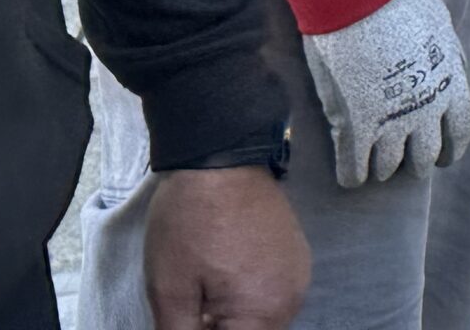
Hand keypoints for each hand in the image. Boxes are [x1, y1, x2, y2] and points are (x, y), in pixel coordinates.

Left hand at [143, 166, 308, 328]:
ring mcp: (300, 274)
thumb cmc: (190, 224)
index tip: (186, 319)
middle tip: (191, 311)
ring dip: (236, 318)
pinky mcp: (296, 254)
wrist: (221, 157)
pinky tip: (226, 278)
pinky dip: (251, 298)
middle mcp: (293, 297)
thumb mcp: (169, 291)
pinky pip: (275, 294)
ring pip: (265, 319)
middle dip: (222, 328)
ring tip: (205, 295)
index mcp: (265, 310)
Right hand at [299, 0, 469, 187]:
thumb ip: (450, 53)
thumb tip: (456, 68)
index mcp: (451, 83)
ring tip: (376, 168)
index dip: (453, 148)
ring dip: (383, 169)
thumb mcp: (441, 25)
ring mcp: (391, 120)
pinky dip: (352, 176)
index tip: (445, 157)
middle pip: (426, 156)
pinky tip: (350, 177)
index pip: (461, 130)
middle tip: (406, 163)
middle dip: (417, 163)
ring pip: (390, 167)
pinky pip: (353, 169)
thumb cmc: (400, 0)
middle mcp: (427, 108)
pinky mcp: (355, 125)